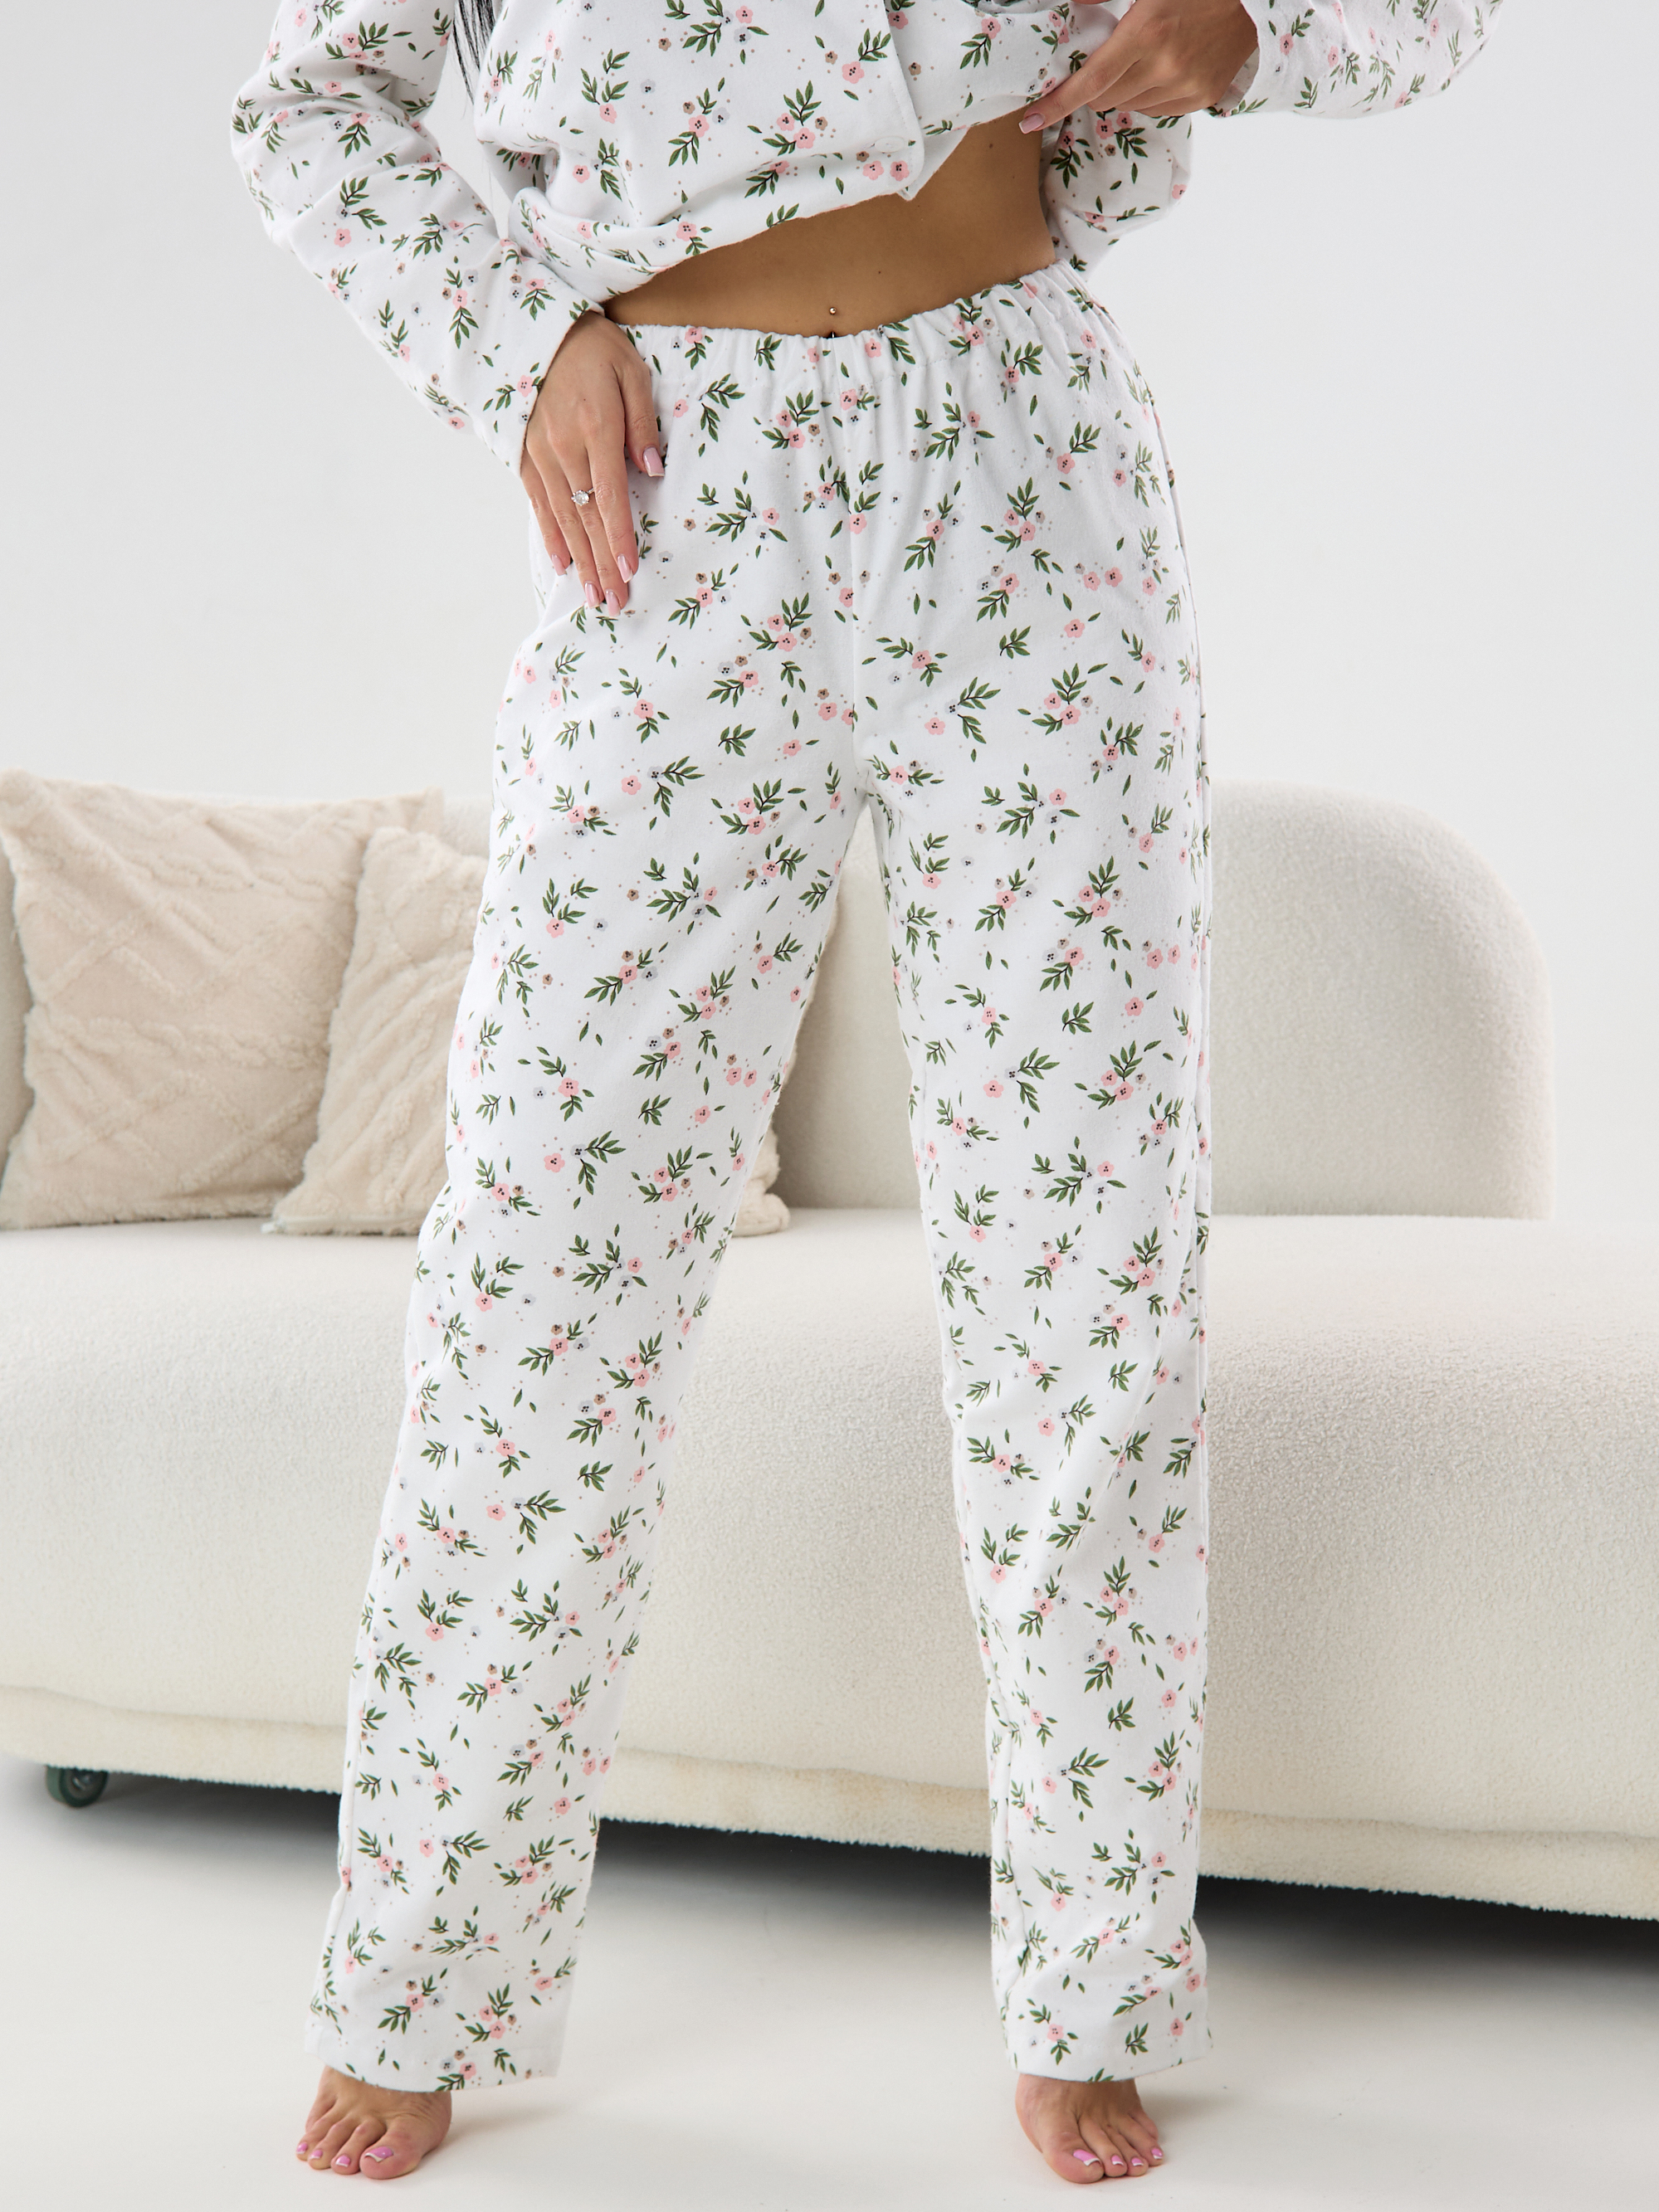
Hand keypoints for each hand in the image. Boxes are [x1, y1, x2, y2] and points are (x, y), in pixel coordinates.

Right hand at [519, 312, 664, 613]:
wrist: (532, 328)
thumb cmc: (592, 348)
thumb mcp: (630, 371)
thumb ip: (642, 422)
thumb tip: (653, 471)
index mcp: (596, 429)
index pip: (611, 496)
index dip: (620, 536)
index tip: (630, 569)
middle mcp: (564, 449)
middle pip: (587, 518)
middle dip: (603, 563)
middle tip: (615, 602)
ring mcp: (541, 455)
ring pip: (564, 518)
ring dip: (580, 560)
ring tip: (594, 595)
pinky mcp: (525, 456)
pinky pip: (539, 504)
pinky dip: (551, 536)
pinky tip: (561, 564)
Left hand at [1018, 0, 1258, 128]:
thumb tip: (1070, 4)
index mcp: (1145, 34)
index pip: (1088, 83)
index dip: (1054, 105)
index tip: (1028, 121)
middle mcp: (1163, 68)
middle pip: (1104, 99)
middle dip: (1093, 87)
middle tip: (1101, 64)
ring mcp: (1185, 87)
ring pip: (1129, 106)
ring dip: (1122, 90)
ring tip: (1139, 60)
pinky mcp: (1201, 97)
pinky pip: (1157, 109)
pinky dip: (1148, 95)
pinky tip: (1162, 69)